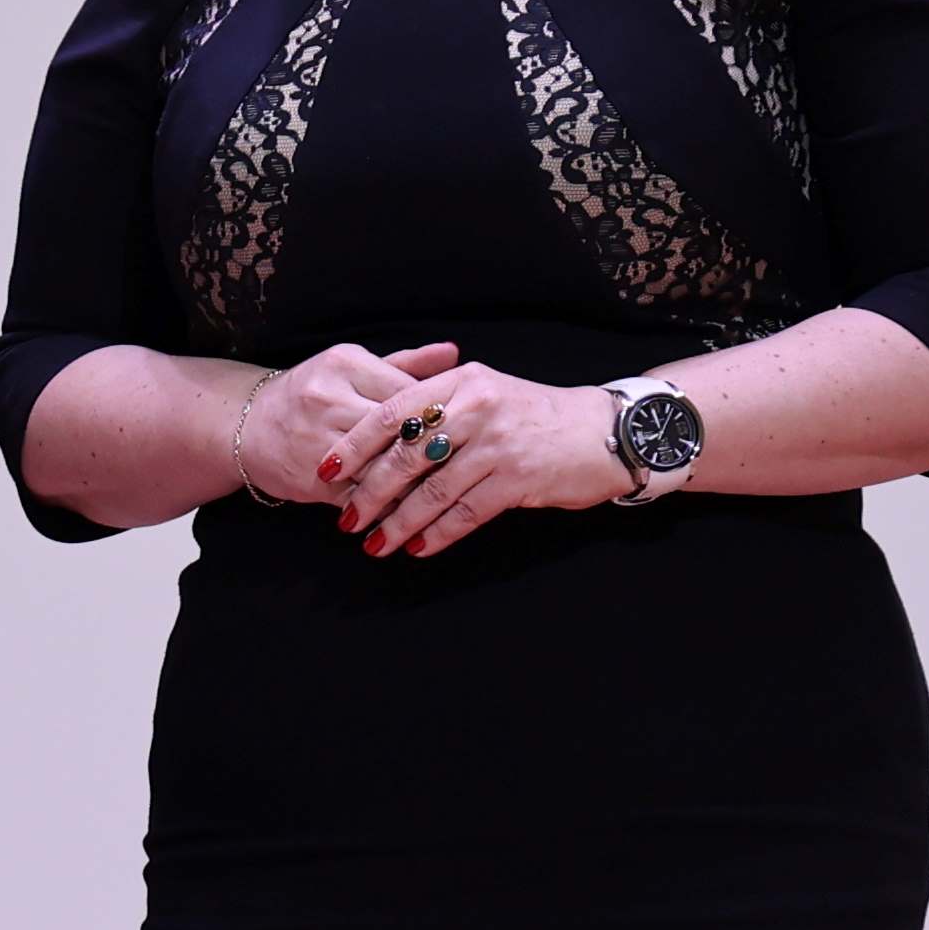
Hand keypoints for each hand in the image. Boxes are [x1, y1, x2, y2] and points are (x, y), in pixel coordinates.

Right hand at [230, 339, 461, 503]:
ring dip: (419, 484)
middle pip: (400, 431)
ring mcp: (319, 441)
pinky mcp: (313, 480)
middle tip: (469, 464)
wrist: (245, 427)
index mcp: (345, 364)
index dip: (441, 414)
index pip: (409, 392)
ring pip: (385, 467)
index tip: (466, 429)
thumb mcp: (352, 368)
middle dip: (436, 451)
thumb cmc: (310, 395)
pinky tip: (413, 510)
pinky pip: (364, 496)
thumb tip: (453, 353)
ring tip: (449, 491)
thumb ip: (405, 364)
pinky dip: (391, 506)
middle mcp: (329, 399)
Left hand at [333, 363, 638, 556]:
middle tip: (344, 518)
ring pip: (431, 490)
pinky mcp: (517, 479)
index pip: (391, 411)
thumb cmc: (535, 415)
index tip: (324, 469)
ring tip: (373, 544)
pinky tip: (417, 549)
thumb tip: (379, 435)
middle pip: (404, 455)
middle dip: (368, 492)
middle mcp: (476, 407)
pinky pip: (465, 512)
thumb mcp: (486, 391)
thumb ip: (438, 402)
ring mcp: (497, 444)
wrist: (604, 431)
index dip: (352, 444)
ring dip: (397, 523)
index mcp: (461, 380)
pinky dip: (437, 534)